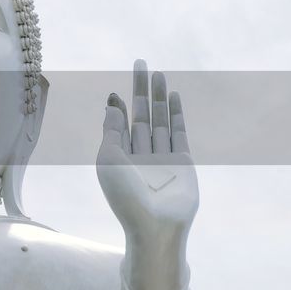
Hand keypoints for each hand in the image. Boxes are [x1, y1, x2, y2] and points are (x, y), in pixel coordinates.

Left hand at [97, 60, 198, 289]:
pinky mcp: (182, 161)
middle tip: (142, 63)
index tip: (118, 91)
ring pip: (159, 119)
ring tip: (158, 73)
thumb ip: (111, 130)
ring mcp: (162, 157)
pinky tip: (172, 96)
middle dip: (142, 89)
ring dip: (159, 96)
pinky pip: (178, 132)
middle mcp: (141, 156)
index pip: (120, 124)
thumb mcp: (108, 160)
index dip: (120, 106)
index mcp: (119, 158)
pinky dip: (175, 114)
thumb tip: (112, 101)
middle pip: (141, 115)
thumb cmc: (126, 198)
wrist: (155, 227)